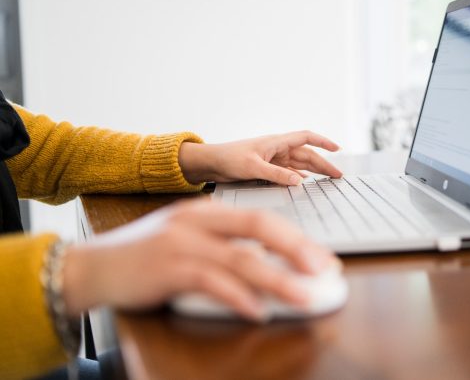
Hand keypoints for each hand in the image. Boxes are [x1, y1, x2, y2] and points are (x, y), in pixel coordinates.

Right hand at [61, 199, 336, 320]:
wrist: (93, 266)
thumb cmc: (145, 255)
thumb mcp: (185, 237)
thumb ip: (222, 244)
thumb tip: (265, 263)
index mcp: (206, 211)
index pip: (260, 218)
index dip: (295, 236)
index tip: (320, 256)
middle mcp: (197, 221)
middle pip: (258, 228)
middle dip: (296, 248)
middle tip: (324, 269)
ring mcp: (181, 243)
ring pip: (240, 259)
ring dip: (278, 280)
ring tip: (304, 296)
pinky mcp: (168, 269)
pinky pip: (211, 283)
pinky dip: (238, 297)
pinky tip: (258, 310)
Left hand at [178, 130, 342, 185]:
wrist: (211, 164)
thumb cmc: (229, 158)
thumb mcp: (253, 167)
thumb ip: (276, 175)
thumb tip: (299, 182)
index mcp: (276, 142)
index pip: (306, 138)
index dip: (323, 142)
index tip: (337, 149)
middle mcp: (278, 150)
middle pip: (307, 155)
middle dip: (324, 164)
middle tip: (338, 176)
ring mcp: (274, 160)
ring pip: (300, 165)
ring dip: (314, 172)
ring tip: (329, 180)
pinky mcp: (268, 170)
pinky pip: (289, 173)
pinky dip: (300, 178)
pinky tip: (307, 184)